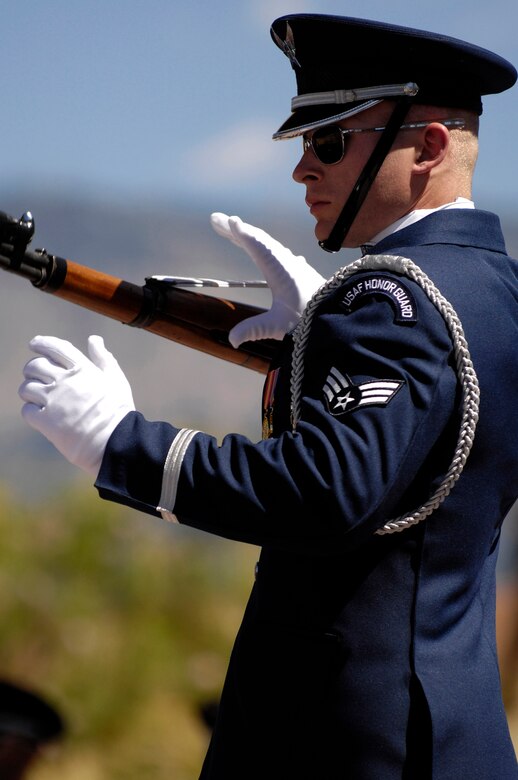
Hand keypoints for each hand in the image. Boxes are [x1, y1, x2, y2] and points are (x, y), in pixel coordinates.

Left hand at [19, 335, 134, 476]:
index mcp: (82, 369)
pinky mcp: (46, 421)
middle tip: (37, 377)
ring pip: (26, 388)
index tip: (34, 344)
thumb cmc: (118, 411)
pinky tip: (40, 415)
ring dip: (29, 391)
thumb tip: (94, 339)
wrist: (114, 441)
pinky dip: (30, 411)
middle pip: (34, 366)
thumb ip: (104, 358)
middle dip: (32, 370)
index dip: (41, 343)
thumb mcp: (116, 380)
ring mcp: (53, 401)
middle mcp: (64, 381)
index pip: (55, 347)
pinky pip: (27, 410)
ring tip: (38, 397)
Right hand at [211, 213, 324, 346]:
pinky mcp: (299, 271)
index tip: (231, 221)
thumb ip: (254, 330)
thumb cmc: (310, 320)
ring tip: (232, 230)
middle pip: (259, 240)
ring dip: (249, 236)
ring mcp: (294, 266)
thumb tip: (231, 340)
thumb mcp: (279, 326)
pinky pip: (276, 252)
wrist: (339, 316)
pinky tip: (261, 247)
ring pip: (268, 245)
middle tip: (216, 219)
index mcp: (281, 272)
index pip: (259, 247)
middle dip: (237, 230)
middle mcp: (287, 264)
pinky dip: (263, 246)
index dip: (243, 234)